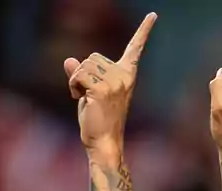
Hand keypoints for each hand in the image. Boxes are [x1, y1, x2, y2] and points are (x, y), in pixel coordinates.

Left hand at [63, 13, 155, 159]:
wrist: (104, 144)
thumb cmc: (98, 120)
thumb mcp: (90, 92)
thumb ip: (82, 75)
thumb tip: (69, 60)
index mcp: (127, 76)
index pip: (135, 49)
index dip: (144, 31)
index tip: (153, 15)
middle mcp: (124, 76)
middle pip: (93, 56)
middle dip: (83, 74)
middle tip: (88, 96)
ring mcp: (115, 83)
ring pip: (84, 65)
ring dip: (77, 81)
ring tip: (85, 99)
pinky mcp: (102, 89)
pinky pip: (78, 75)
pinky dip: (73, 86)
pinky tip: (78, 99)